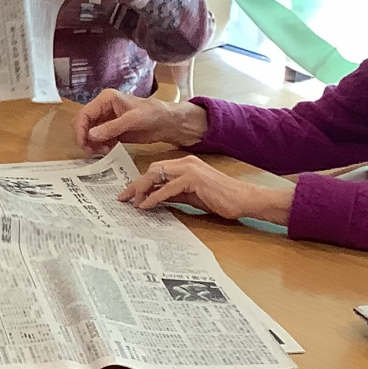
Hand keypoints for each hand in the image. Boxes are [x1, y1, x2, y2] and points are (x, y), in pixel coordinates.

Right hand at [75, 87, 208, 153]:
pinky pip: (100, 140)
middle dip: (85, 138)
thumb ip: (111, 127)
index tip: (83, 144)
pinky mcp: (113, 131)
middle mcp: (104, 108)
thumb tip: (91, 135)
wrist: (169, 123)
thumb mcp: (132, 120)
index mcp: (106, 99)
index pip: (84, 113)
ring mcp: (107, 120)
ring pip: (90, 133)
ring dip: (93, 144)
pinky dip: (100, 146)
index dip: (80, 129)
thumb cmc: (154, 114)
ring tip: (102, 151)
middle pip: (84, 124)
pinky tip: (108, 150)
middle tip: (91, 151)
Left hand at [118, 155, 292, 223]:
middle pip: (152, 169)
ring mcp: (190, 169)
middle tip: (123, 198)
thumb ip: (172, 194)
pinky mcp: (194, 179)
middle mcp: (185, 162)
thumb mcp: (190, 196)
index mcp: (185, 163)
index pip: (156, 169)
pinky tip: (146, 206)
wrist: (244, 199)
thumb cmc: (220, 198)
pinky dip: (154, 197)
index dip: (140, 181)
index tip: (128, 194)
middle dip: (135, 184)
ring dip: (141, 189)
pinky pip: (167, 188)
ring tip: (132, 203)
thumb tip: (153, 199)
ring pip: (156, 175)